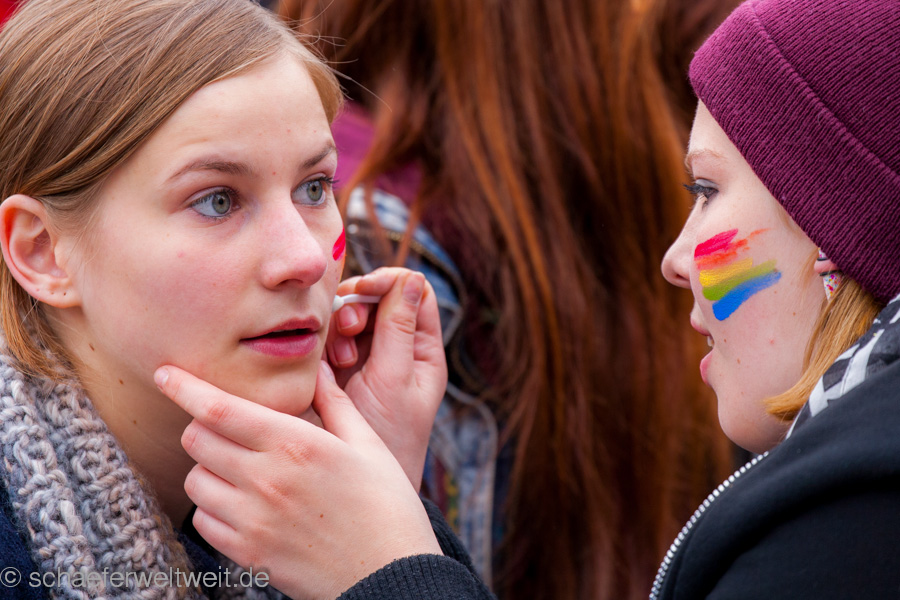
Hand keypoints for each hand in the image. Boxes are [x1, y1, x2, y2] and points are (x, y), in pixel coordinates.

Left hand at [155, 362, 442, 599]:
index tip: (165, 373)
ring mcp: (252, 520)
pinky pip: (204, 519)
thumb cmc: (387, 505)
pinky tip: (245, 503)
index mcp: (295, 444)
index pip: (220, 408)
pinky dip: (214, 506)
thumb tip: (318, 368)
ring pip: (194, 480)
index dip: (185, 387)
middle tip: (230, 429)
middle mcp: (266, 479)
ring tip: (241, 469)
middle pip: (197, 439)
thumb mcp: (369, 444)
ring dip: (208, 467)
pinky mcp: (248, 553)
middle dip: (204, 426)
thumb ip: (335, 403)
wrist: (391, 575)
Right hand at [327, 268, 446, 489]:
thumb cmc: (386, 438)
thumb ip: (399, 328)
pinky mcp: (333, 369)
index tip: (366, 290)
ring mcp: (363, 359)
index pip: (413, 293)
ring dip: (340, 326)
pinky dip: (323, 341)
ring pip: (349, 315)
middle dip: (359, 305)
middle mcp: (394, 350)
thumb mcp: (394, 380)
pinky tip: (323, 365)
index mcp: (421, 351)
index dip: (390, 282)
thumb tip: (413, 278)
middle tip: (348, 328)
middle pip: (378, 299)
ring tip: (339, 358)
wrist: (350, 481)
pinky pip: (327, 337)